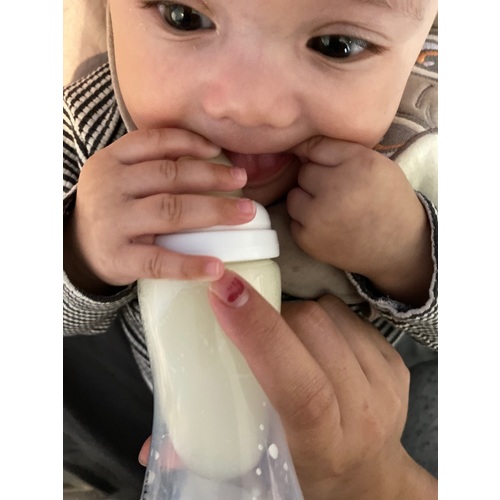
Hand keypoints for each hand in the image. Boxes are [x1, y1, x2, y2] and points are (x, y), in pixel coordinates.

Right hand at [64, 129, 254, 293]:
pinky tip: (217, 267)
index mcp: (111, 161)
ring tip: (245, 213)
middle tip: (242, 179)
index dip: (190, 142)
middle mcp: (110, 187)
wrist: (78, 250)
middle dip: (212, 176)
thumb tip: (211, 155)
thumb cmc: (114, 209)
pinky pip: (159, 261)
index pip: (154, 141)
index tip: (218, 150)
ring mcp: (113, 223)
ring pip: (170, 211)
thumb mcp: (122, 178)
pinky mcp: (119, 258)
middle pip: (170, 175)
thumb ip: (153, 164)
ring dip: (214, 211)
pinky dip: (190, 264)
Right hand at [207, 270, 436, 499]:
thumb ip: (206, 456)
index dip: (261, 332)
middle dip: (273, 315)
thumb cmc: (309, 474)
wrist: (371, 477)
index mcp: (324, 446)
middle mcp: (363, 413)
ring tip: (286, 337)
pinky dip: (323, 315)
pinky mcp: (396, 361)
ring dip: (298, 313)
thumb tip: (153, 449)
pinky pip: (348, 313)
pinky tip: (315, 340)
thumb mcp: (262, 472)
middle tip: (254, 328)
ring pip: (330, 314)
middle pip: (313, 331)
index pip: (301, 386)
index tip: (225, 291)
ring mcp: (385, 384)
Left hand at [287, 137, 432, 305]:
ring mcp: (319, 217)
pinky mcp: (308, 240)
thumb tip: (298, 146)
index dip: (324, 159)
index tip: (334, 170)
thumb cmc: (387, 200)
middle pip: (304, 173)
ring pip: (293, 197)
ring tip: (332, 210)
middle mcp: (336, 189)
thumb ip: (340, 149)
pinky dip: (307, 224)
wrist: (400, 247)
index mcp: (358, 164)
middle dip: (317, 180)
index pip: (316, 147)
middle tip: (339, 193)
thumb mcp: (377, 163)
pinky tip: (329, 228)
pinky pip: (293, 222)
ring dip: (307, 202)